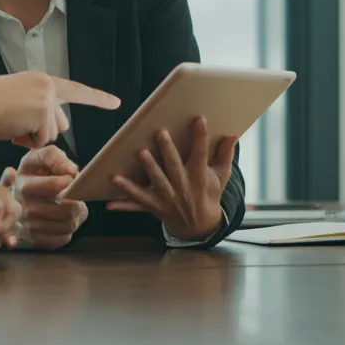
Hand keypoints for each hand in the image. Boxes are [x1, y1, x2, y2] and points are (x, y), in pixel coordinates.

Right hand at [0, 72, 118, 148]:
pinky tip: (12, 129)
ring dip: (31, 138)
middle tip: (15, 125)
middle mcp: (46, 84)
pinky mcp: (43, 111)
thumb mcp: (15, 102)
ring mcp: (46, 97)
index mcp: (39, 80)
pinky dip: (26, 142)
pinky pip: (42, 141)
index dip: (96, 97)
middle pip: (60, 123)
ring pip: (50, 134)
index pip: (74, 90)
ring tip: (10, 125)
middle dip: (41, 132)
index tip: (116, 102)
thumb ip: (36, 109)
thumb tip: (54, 128)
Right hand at [14, 146, 87, 249]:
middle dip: (76, 201)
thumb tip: (70, 172)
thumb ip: (54, 157)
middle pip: (67, 209)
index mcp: (23, 184)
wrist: (18, 197)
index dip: (69, 182)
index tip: (70, 178)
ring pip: (69, 224)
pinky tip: (62, 218)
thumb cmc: (35, 175)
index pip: (54, 186)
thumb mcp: (40, 159)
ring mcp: (28, 226)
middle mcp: (23, 208)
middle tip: (73, 195)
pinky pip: (65, 237)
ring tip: (68, 205)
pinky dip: (69, 228)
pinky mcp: (36, 240)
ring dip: (75, 215)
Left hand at [106, 116, 235, 239]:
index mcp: (199, 176)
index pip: (201, 153)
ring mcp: (167, 197)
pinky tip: (111, 195)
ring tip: (140, 152)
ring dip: (148, 168)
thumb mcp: (221, 176)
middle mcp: (183, 186)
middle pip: (174, 166)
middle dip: (167, 150)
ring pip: (156, 181)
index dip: (201, 136)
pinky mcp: (154, 206)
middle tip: (160, 132)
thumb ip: (225, 155)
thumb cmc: (208, 194)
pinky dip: (123, 201)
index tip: (200, 119)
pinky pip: (137, 202)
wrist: (199, 225)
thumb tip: (233, 134)